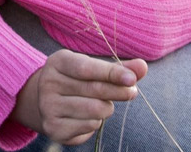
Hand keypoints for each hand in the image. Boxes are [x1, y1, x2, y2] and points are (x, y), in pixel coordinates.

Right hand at [11, 49, 146, 144]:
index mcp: (58, 62)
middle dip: (118, 91)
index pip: (87, 68)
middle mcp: (48, 82)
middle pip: (94, 89)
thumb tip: (142, 66)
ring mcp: (48, 106)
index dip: (111, 73)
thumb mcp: (93, 69)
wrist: (48, 102)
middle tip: (132, 92)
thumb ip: (118, 68)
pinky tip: (90, 116)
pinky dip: (97, 121)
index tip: (132, 79)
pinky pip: (89, 125)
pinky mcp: (53, 128)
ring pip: (94, 109)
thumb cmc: (77, 80)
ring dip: (107, 108)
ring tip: (102, 103)